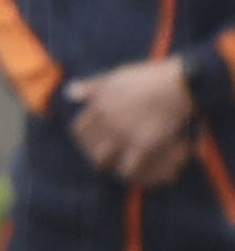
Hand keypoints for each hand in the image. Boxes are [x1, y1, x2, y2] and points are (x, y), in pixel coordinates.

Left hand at [72, 55, 202, 186]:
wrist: (181, 84)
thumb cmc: (152, 78)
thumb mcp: (117, 76)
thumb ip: (93, 86)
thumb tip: (69, 92)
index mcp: (99, 104)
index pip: (78, 130)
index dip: (84, 139)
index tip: (94, 143)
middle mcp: (106, 120)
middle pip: (88, 147)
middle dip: (95, 154)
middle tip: (109, 157)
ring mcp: (123, 134)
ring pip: (102, 160)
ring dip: (110, 164)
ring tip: (122, 166)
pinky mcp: (143, 146)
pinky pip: (126, 169)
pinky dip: (130, 174)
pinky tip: (138, 174)